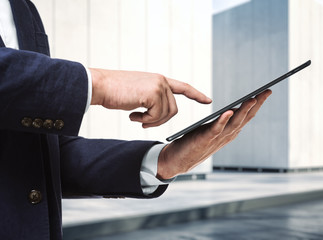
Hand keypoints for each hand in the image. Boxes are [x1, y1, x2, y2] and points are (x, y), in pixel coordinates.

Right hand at [89, 69, 211, 127]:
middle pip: (173, 109)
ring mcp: (158, 86)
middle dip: (160, 120)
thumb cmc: (115, 91)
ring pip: (167, 114)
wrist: (100, 86)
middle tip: (144, 122)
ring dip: (151, 121)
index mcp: (159, 80)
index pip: (183, 87)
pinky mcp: (153, 93)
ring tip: (136, 118)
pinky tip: (133, 116)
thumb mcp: (138, 94)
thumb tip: (158, 114)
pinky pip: (157, 116)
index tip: (207, 100)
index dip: (196, 94)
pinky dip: (146, 120)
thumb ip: (152, 100)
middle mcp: (162, 81)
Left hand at [157, 90, 271, 178]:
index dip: (257, 103)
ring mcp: (217, 138)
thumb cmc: (194, 143)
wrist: (179, 160)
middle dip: (257, 104)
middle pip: (245, 118)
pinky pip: (216, 129)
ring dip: (243, 111)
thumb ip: (223, 122)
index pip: (247, 116)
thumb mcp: (212, 130)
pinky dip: (223, 120)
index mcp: (229, 131)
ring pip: (234, 123)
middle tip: (266, 91)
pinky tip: (227, 111)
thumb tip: (232, 110)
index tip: (266, 91)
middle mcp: (227, 135)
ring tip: (252, 99)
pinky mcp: (205, 139)